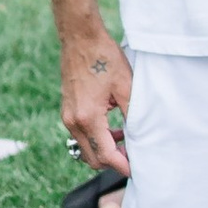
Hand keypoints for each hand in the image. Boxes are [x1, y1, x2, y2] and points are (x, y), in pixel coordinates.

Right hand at [60, 28, 133, 172]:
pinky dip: (96, 139)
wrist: (81, 38)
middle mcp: (73, 121)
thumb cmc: (104, 58)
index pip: (106, 154)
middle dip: (113, 161)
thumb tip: (140, 136)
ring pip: (85, 148)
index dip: (122, 165)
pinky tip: (112, 129)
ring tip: (125, 140)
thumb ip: (132, 115)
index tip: (136, 169)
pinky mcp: (67, 111)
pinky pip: (81, 135)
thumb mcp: (126, 87)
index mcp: (88, 118)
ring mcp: (67, 117)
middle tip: (133, 154)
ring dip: (104, 150)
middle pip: (93, 158)